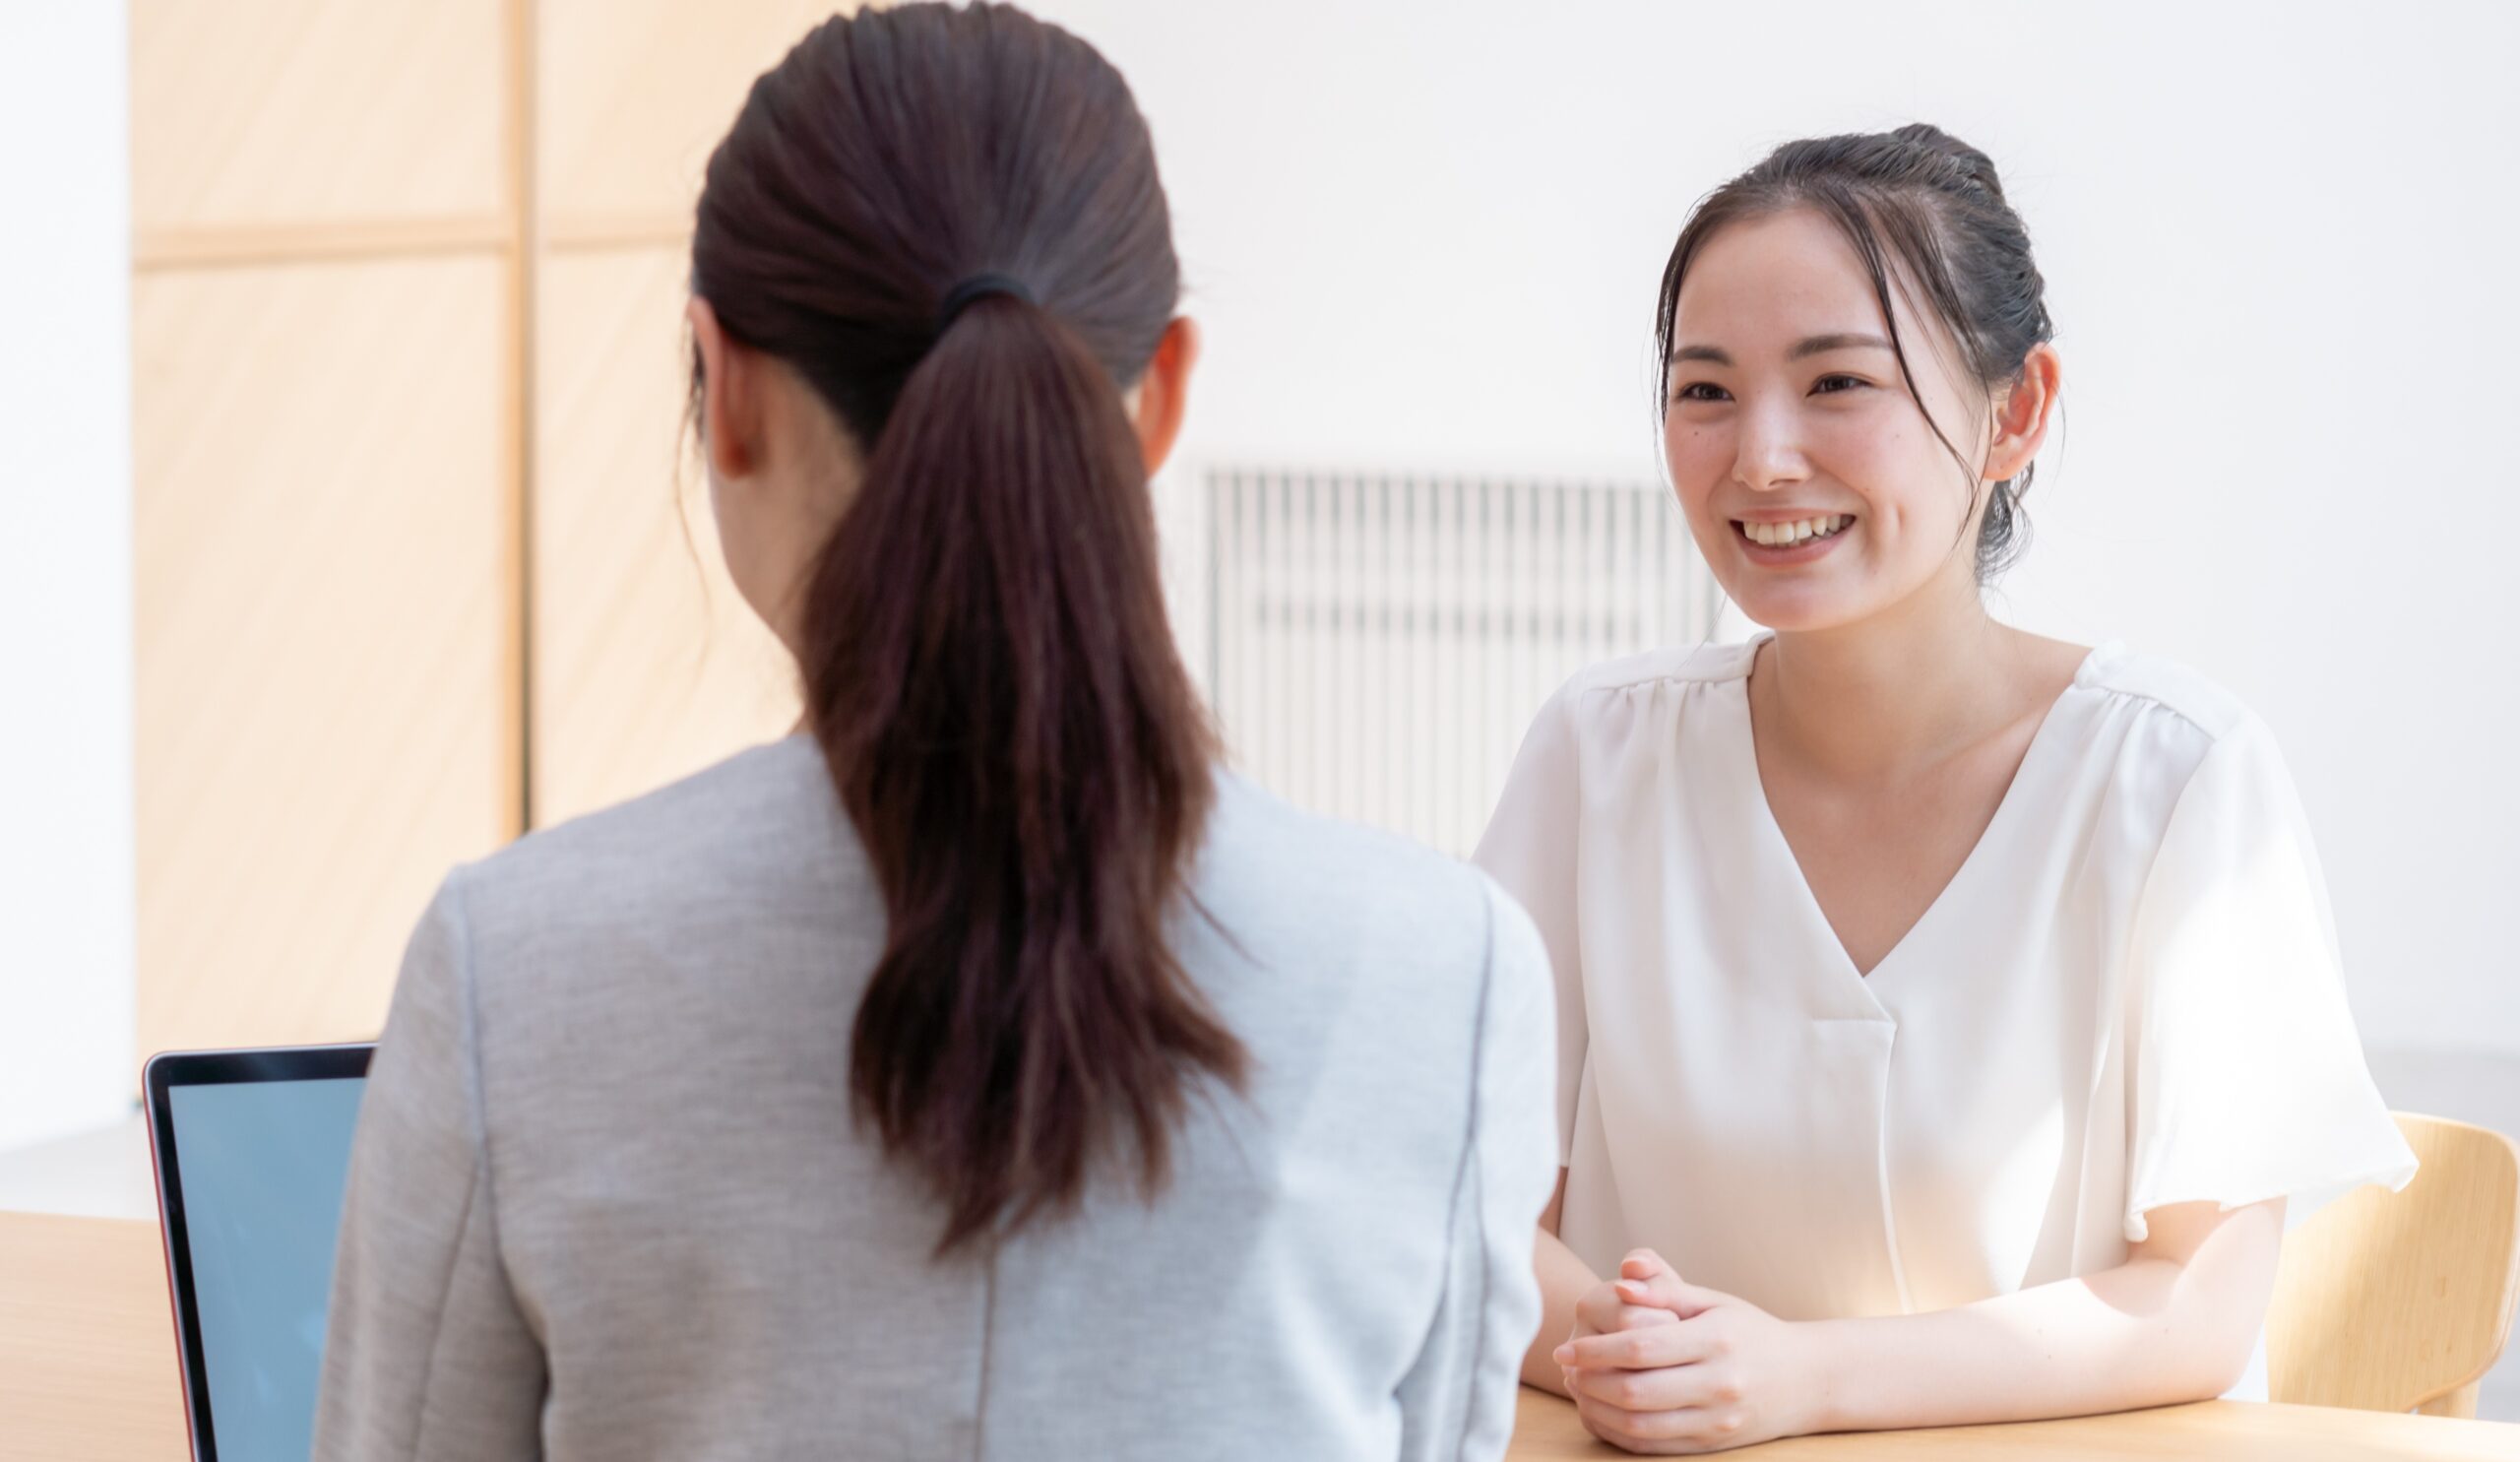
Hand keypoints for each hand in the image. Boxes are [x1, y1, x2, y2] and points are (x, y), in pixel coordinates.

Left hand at [1551, 1250, 1821, 1454]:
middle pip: (1636, 1391)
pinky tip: (1602, 1415)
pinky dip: (1620, 1434)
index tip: (1565, 1349)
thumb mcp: (1713, 1301)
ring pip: (1641, 1426)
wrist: (1805, 1380)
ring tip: (1578, 1391)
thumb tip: (1621, 1281)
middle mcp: (1719, 1384)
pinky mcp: (1713, 1445)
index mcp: (1716, 1340)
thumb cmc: (1749, 1331)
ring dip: (1599, 1411)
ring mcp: (1717, 1421)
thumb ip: (1665, 1289)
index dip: (1594, 1350)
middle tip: (1565, 1371)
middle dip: (1590, 1382)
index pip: (1640, 1347)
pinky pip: (1655, 1447)